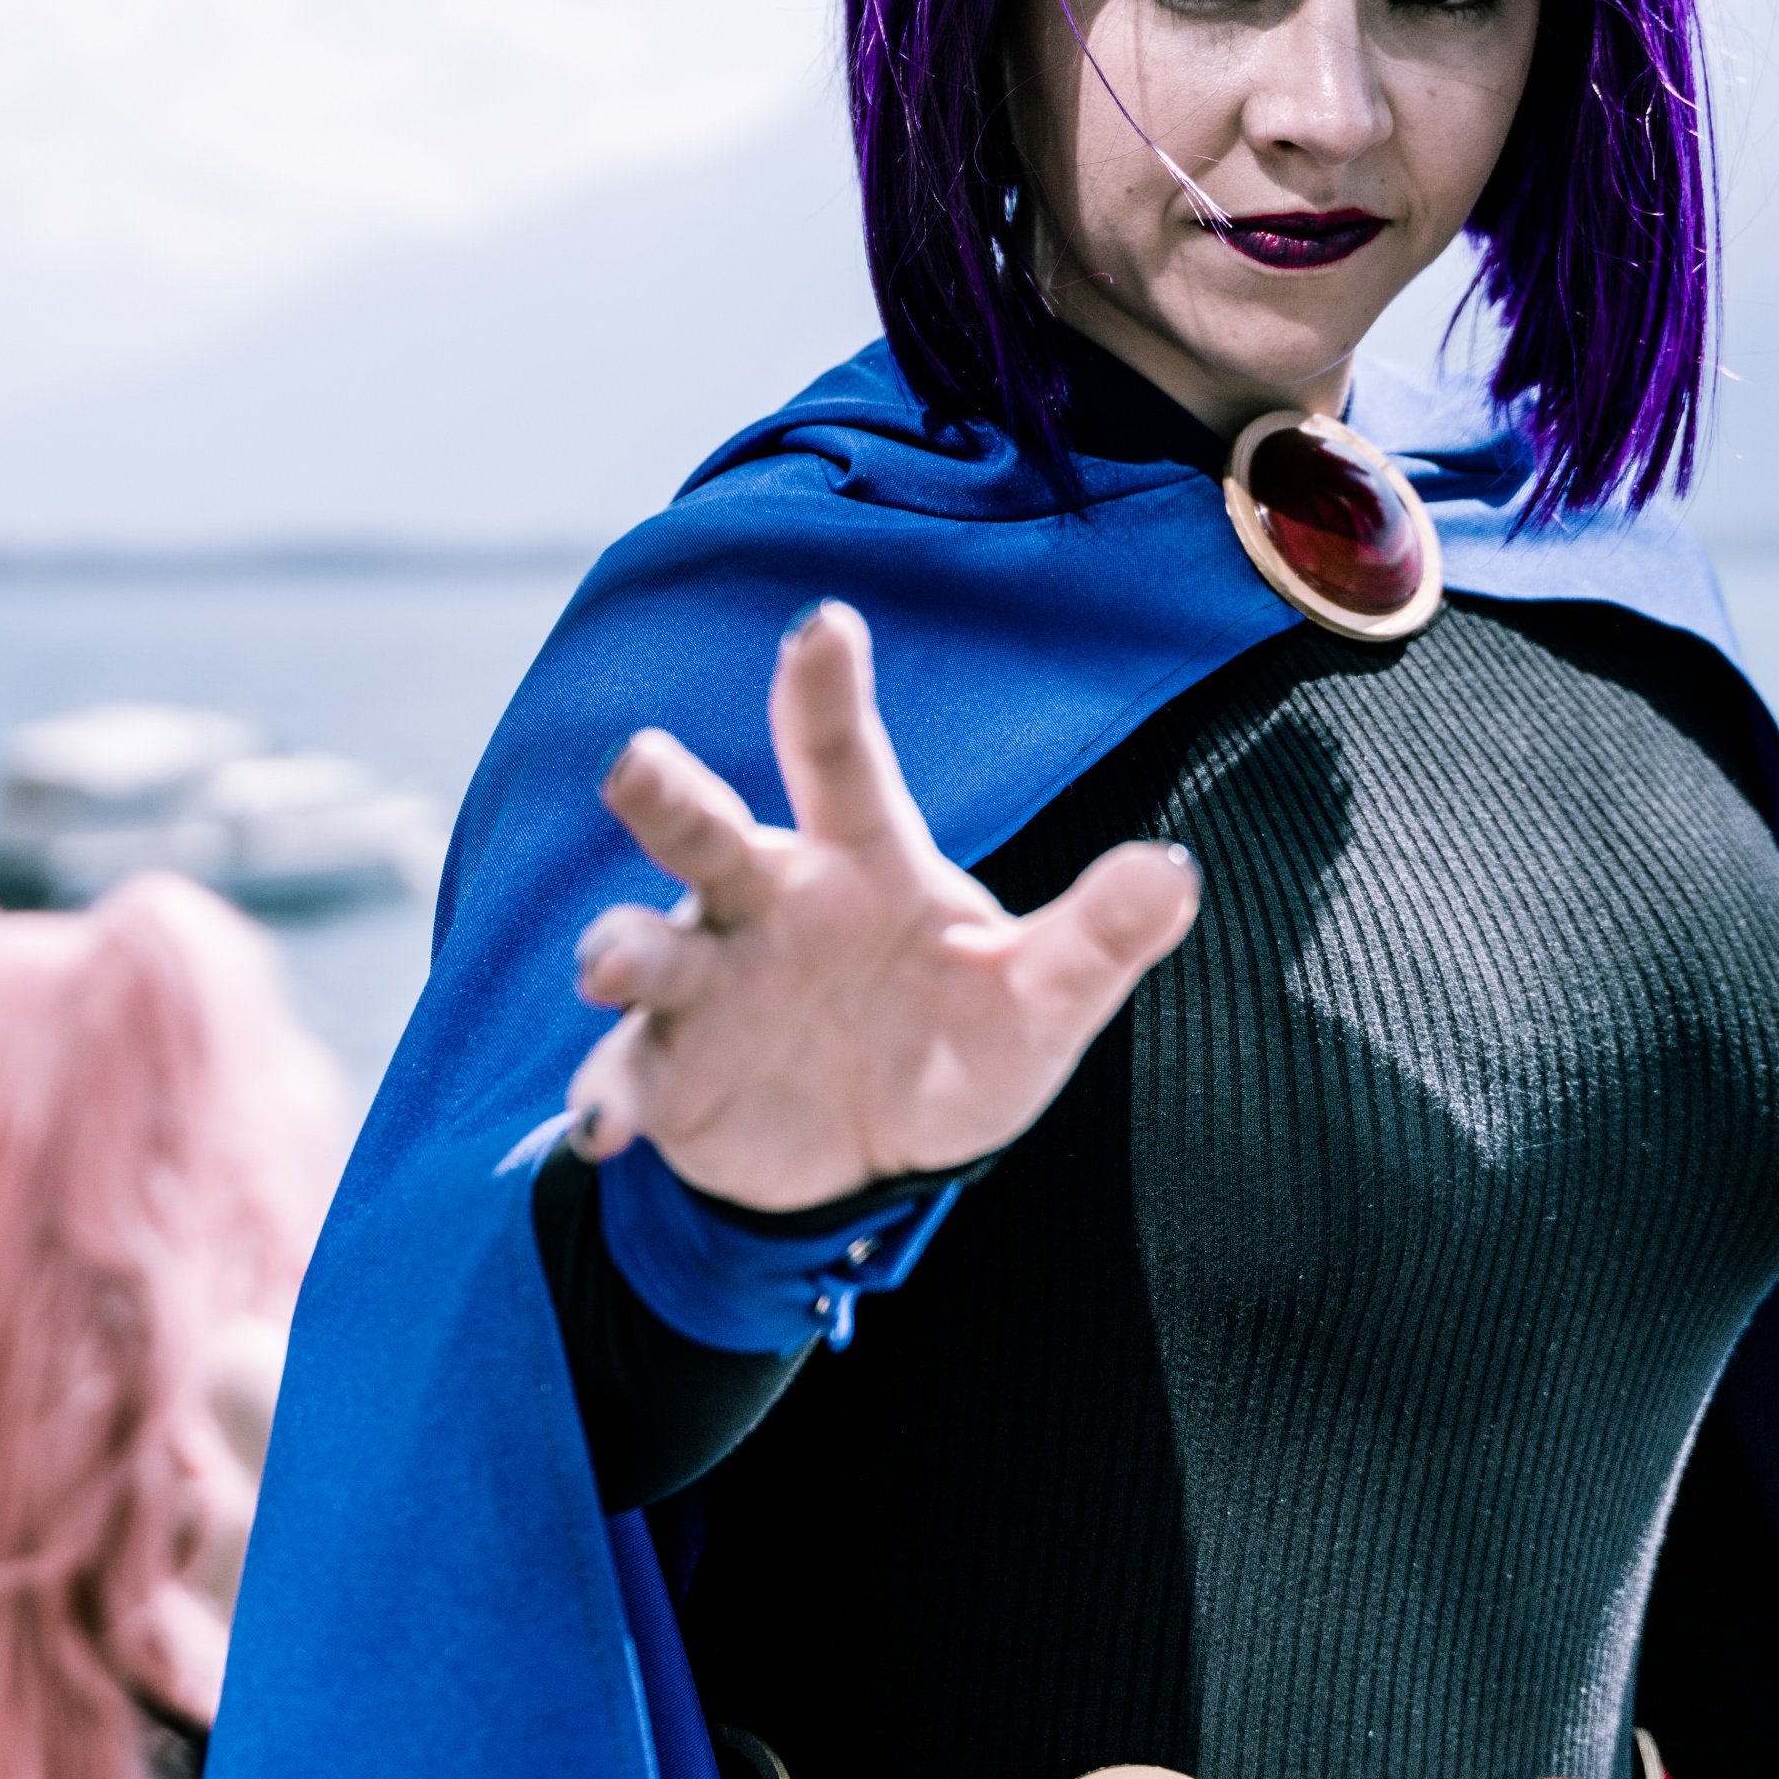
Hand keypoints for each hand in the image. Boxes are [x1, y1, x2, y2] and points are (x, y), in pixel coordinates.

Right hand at [563, 601, 1200, 1211]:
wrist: (876, 1154)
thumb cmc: (953, 1040)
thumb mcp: (1037, 1001)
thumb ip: (1097, 938)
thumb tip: (1174, 871)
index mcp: (860, 862)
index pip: (842, 764)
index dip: (827, 694)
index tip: (821, 623)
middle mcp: (766, 903)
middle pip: (706, 832)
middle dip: (664, 795)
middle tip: (633, 761)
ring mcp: (707, 982)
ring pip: (650, 947)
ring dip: (621, 950)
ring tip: (605, 965)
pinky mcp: (669, 1069)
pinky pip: (628, 1073)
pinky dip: (608, 1096)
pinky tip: (603, 1125)